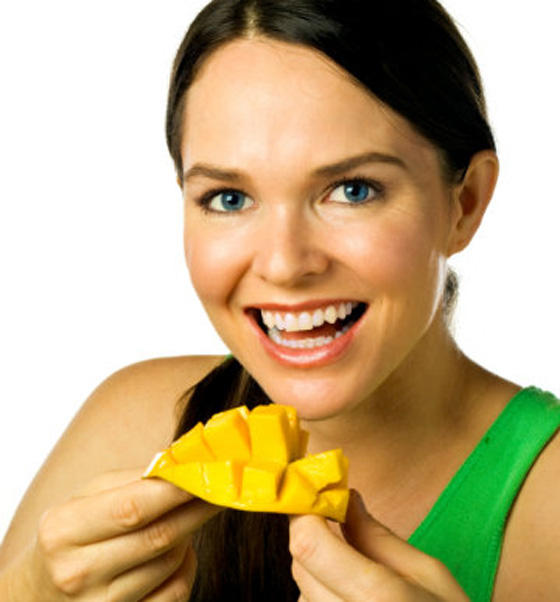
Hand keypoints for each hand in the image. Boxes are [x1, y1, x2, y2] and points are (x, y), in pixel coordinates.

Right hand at [25, 469, 219, 600]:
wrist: (38, 593)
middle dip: (197, 508)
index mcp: (63, 530)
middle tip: (221, 487)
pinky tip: (182, 550)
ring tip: (188, 514)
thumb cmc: (71, 534)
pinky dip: (187, 567)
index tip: (209, 471)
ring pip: (171, 563)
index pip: (132, 507)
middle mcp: (77, 573)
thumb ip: (132, 479)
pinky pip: (175, 594)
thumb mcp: (85, 497)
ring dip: (190, 533)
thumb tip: (182, 466)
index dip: (177, 490)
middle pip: (159, 537)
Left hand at [290, 490, 468, 600]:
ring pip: (302, 589)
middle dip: (313, 536)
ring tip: (354, 572)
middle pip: (300, 564)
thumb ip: (380, 537)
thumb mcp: (430, 575)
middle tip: (337, 523)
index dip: (305, 513)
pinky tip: (351, 596)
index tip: (316, 494)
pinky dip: (321, 594)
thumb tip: (346, 499)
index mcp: (375, 598)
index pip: (309, 545)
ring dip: (317, 570)